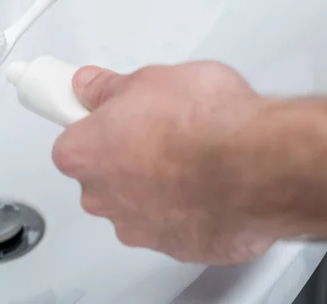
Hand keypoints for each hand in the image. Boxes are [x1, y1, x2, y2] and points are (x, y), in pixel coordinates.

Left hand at [52, 62, 276, 263]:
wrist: (257, 163)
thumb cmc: (201, 122)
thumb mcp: (148, 79)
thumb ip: (108, 88)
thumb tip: (91, 85)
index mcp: (84, 155)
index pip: (70, 142)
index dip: (92, 126)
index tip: (103, 116)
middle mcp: (104, 199)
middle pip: (103, 175)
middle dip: (125, 155)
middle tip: (158, 130)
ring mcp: (140, 227)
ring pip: (138, 202)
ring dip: (157, 185)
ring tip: (191, 156)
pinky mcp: (179, 247)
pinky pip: (175, 223)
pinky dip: (188, 206)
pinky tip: (209, 183)